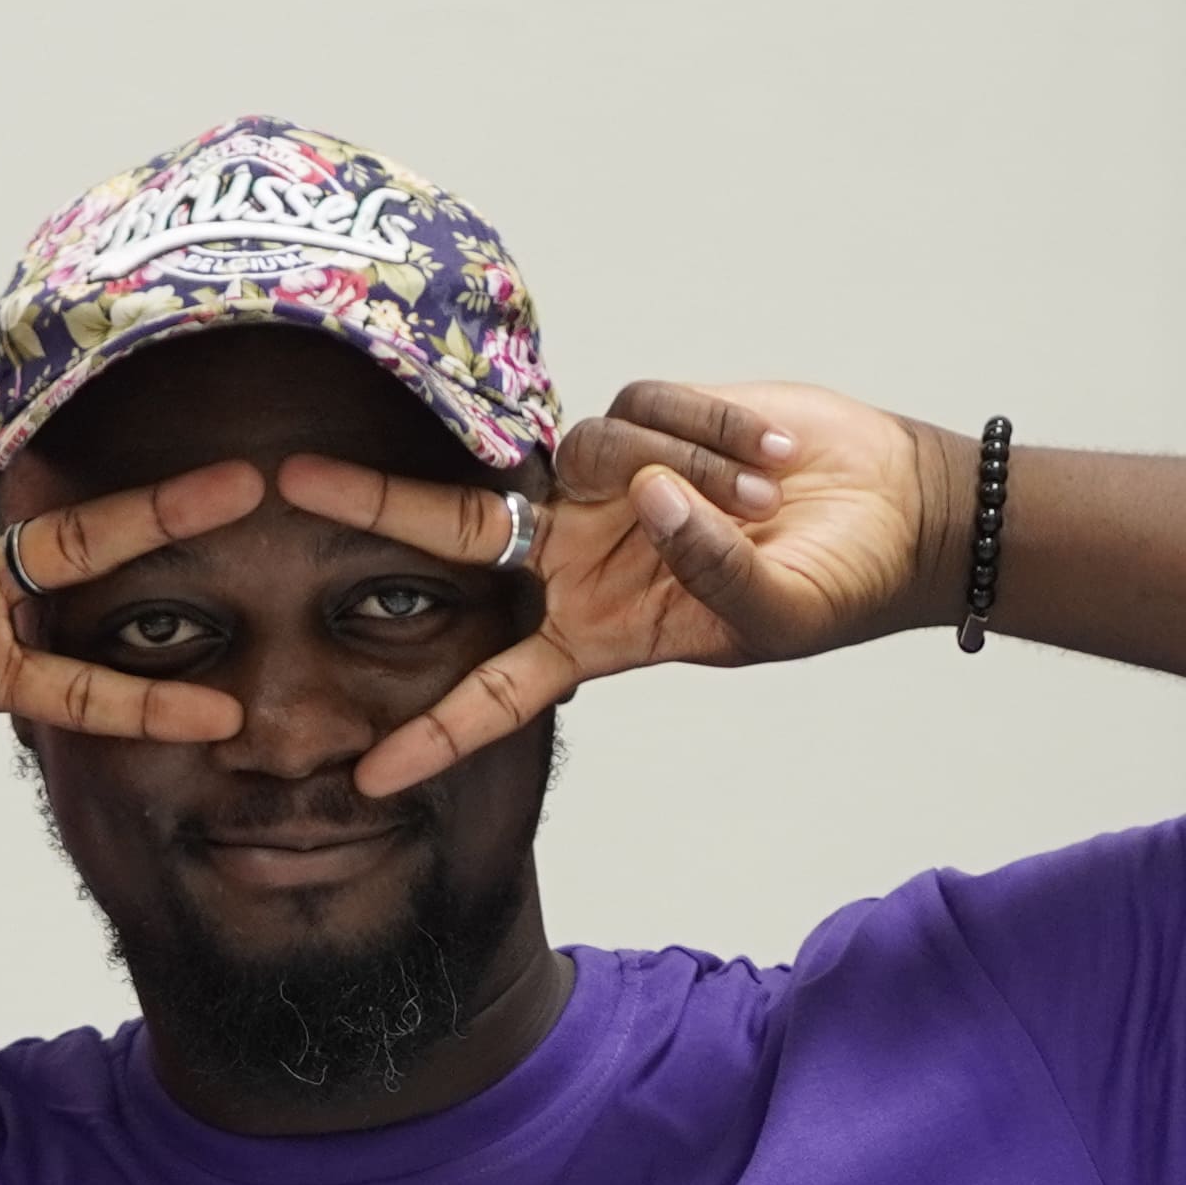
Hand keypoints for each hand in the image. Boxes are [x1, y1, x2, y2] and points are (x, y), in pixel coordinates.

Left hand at [266, 377, 947, 797]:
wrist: (895, 515)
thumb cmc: (834, 591)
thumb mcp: (773, 617)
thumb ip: (707, 572)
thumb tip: (651, 502)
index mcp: (597, 633)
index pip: (496, 689)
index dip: (435, 732)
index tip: (368, 777)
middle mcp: (582, 555)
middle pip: (458, 530)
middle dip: (376, 504)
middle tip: (290, 481)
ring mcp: (611, 484)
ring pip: (591, 451)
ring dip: (688, 470)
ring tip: (772, 498)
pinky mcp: (651, 417)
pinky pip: (650, 407)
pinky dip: (713, 430)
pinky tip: (772, 459)